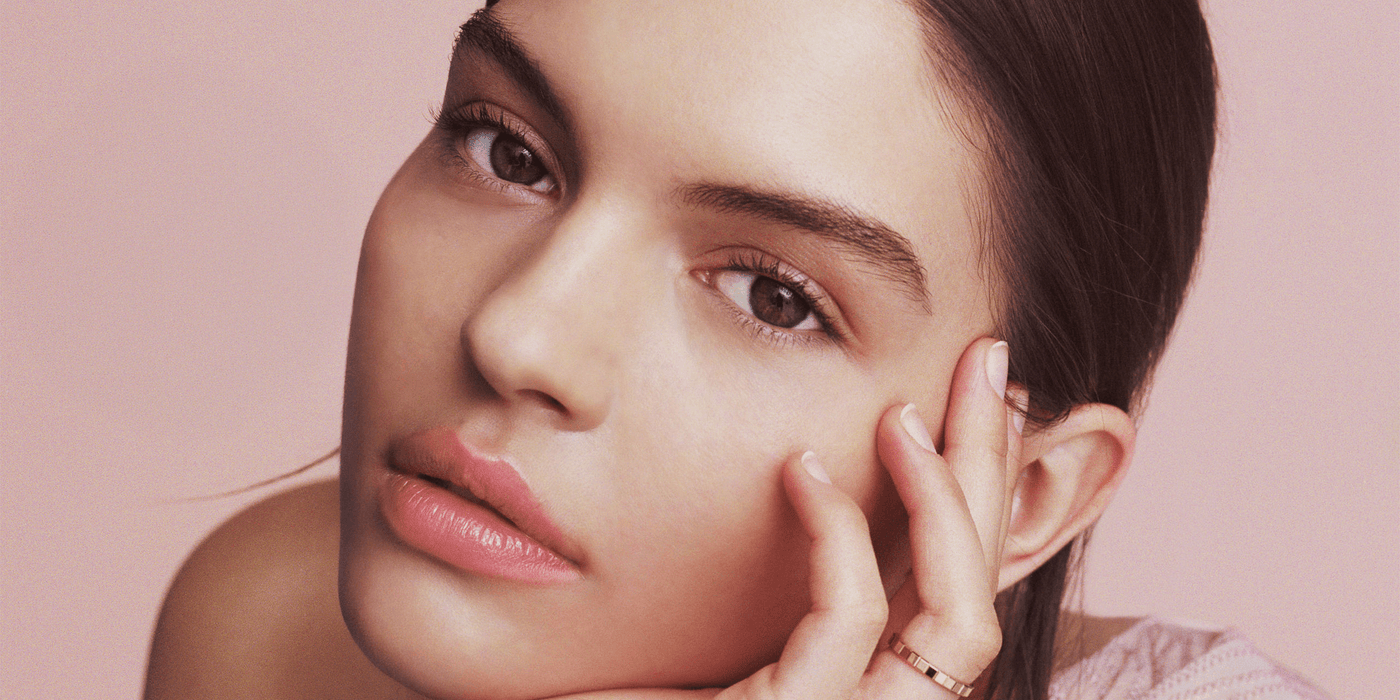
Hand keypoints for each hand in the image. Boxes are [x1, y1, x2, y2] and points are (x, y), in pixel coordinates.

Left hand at [553, 338, 1019, 699]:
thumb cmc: (617, 695)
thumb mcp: (714, 628)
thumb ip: (774, 572)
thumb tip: (801, 452)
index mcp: (867, 686)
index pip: (958, 586)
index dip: (980, 491)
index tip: (971, 395)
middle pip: (980, 586)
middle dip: (992, 467)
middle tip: (988, 361)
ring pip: (961, 616)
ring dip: (946, 498)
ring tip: (903, 411)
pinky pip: (851, 620)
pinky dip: (838, 534)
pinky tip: (798, 467)